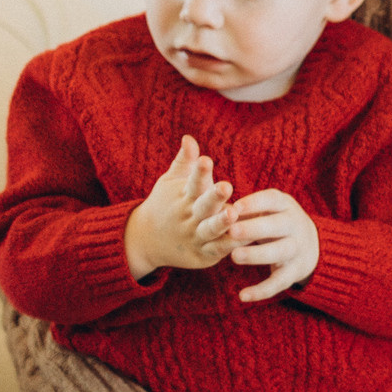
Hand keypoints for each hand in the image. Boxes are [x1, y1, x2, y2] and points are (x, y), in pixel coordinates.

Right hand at [124, 136, 233, 280]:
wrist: (146, 240)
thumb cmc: (166, 203)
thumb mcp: (171, 182)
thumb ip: (184, 162)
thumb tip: (189, 137)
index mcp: (184, 196)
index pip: (193, 182)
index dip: (199, 172)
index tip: (206, 160)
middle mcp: (190, 216)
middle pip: (203, 206)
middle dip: (213, 196)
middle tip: (226, 185)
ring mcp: (195, 236)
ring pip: (210, 230)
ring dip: (221, 223)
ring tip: (233, 213)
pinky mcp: (203, 254)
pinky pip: (217, 250)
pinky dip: (228, 245)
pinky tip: (244, 238)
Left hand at [225, 190, 318, 301]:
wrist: (310, 245)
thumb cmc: (275, 222)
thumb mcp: (267, 210)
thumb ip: (245, 210)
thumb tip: (215, 209)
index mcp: (286, 206)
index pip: (272, 200)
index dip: (254, 204)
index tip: (234, 207)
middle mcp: (295, 226)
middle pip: (277, 226)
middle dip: (254, 228)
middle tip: (232, 231)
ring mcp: (297, 249)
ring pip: (279, 252)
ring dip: (257, 255)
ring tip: (234, 257)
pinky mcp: (294, 271)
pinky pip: (279, 282)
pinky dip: (262, 290)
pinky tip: (243, 296)